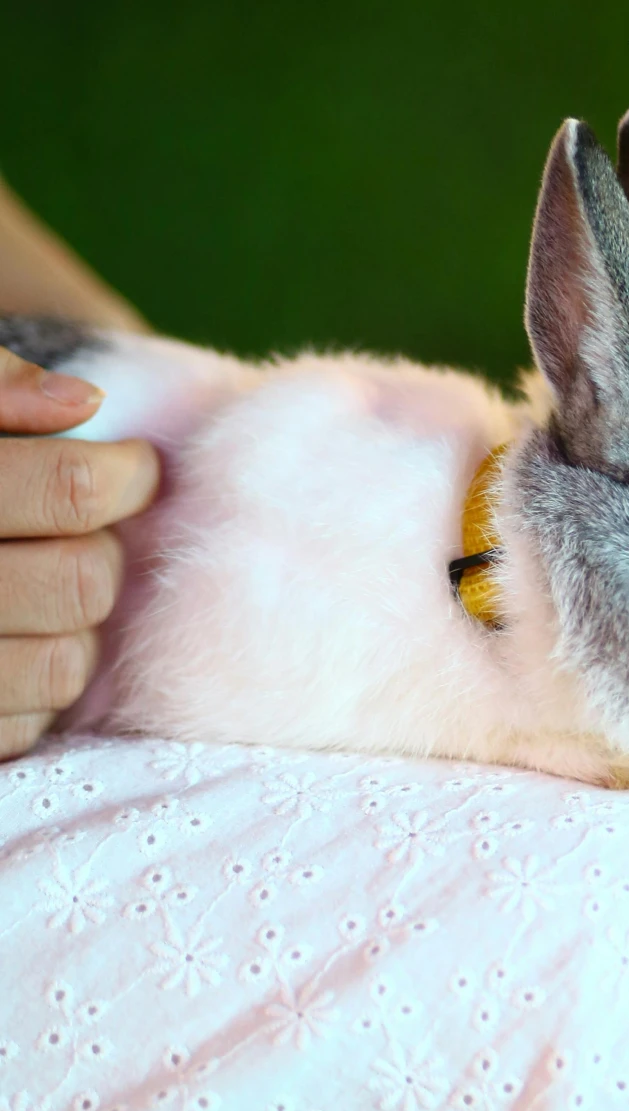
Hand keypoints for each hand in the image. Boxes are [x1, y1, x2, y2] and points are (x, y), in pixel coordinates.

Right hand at [0, 348, 159, 760]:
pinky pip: (31, 725)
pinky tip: (17, 643)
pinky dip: (39, 689)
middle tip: (80, 536)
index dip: (125, 476)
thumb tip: (81, 402)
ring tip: (43, 590)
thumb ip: (1, 385)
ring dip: (76, 628)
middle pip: (83, 582)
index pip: (72, 489)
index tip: (133, 468)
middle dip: (99, 554)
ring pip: (67, 663)